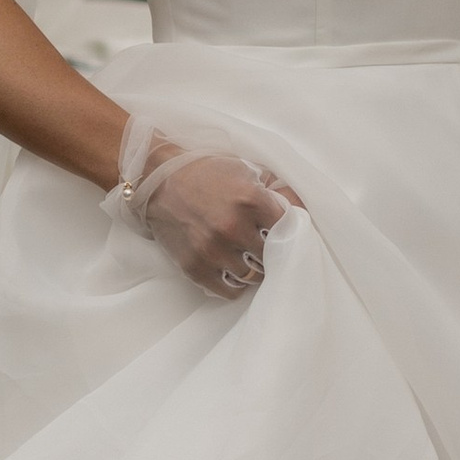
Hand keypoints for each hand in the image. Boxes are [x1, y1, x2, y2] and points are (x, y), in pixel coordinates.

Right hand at [108, 127, 296, 295]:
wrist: (159, 180)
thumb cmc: (206, 172)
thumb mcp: (245, 169)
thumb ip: (275, 188)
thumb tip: (301, 208)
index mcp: (250, 199)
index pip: (287, 228)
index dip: (286, 229)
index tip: (281, 230)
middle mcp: (233, 227)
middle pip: (271, 255)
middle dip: (270, 250)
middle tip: (264, 245)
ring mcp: (213, 250)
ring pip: (252, 276)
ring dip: (252, 268)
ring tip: (247, 258)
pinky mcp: (195, 267)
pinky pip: (228, 290)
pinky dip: (233, 283)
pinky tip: (231, 269)